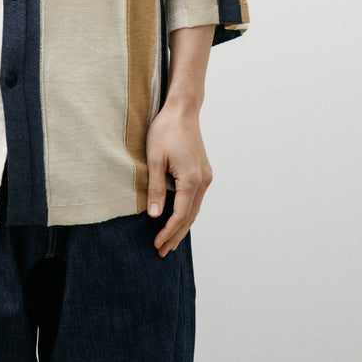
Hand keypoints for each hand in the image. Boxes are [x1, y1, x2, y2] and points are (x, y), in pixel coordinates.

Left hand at [146, 101, 212, 257]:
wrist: (182, 110)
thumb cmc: (166, 130)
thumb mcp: (154, 159)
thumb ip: (156, 189)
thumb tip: (156, 216)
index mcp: (192, 179)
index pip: (180, 215)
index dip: (168, 232)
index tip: (156, 244)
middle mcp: (204, 181)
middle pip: (190, 216)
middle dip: (176, 235)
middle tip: (162, 252)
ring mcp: (206, 176)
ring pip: (195, 209)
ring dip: (182, 226)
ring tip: (170, 241)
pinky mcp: (204, 171)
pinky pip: (195, 198)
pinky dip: (187, 212)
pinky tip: (178, 218)